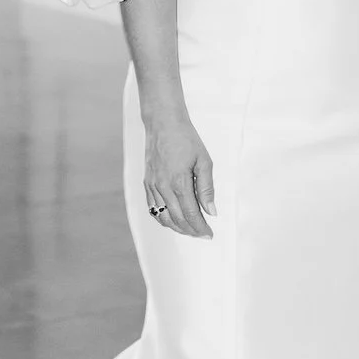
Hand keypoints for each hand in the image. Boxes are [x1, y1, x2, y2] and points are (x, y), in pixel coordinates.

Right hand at [143, 111, 215, 237]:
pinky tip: (173, 220)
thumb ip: (207, 188)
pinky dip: (163, 219)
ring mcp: (152, 186)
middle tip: (203, 234)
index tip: (210, 234)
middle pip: (177, 219)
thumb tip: (211, 211)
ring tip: (191, 230)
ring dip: (177, 228)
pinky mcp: (147, 183)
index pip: (190, 214)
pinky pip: (153, 208)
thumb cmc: (186, 139)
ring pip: (163, 217)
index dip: (201, 227)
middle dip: (191, 230)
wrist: (163, 124)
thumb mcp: (204, 161)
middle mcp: (162, 187)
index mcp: (179, 182)